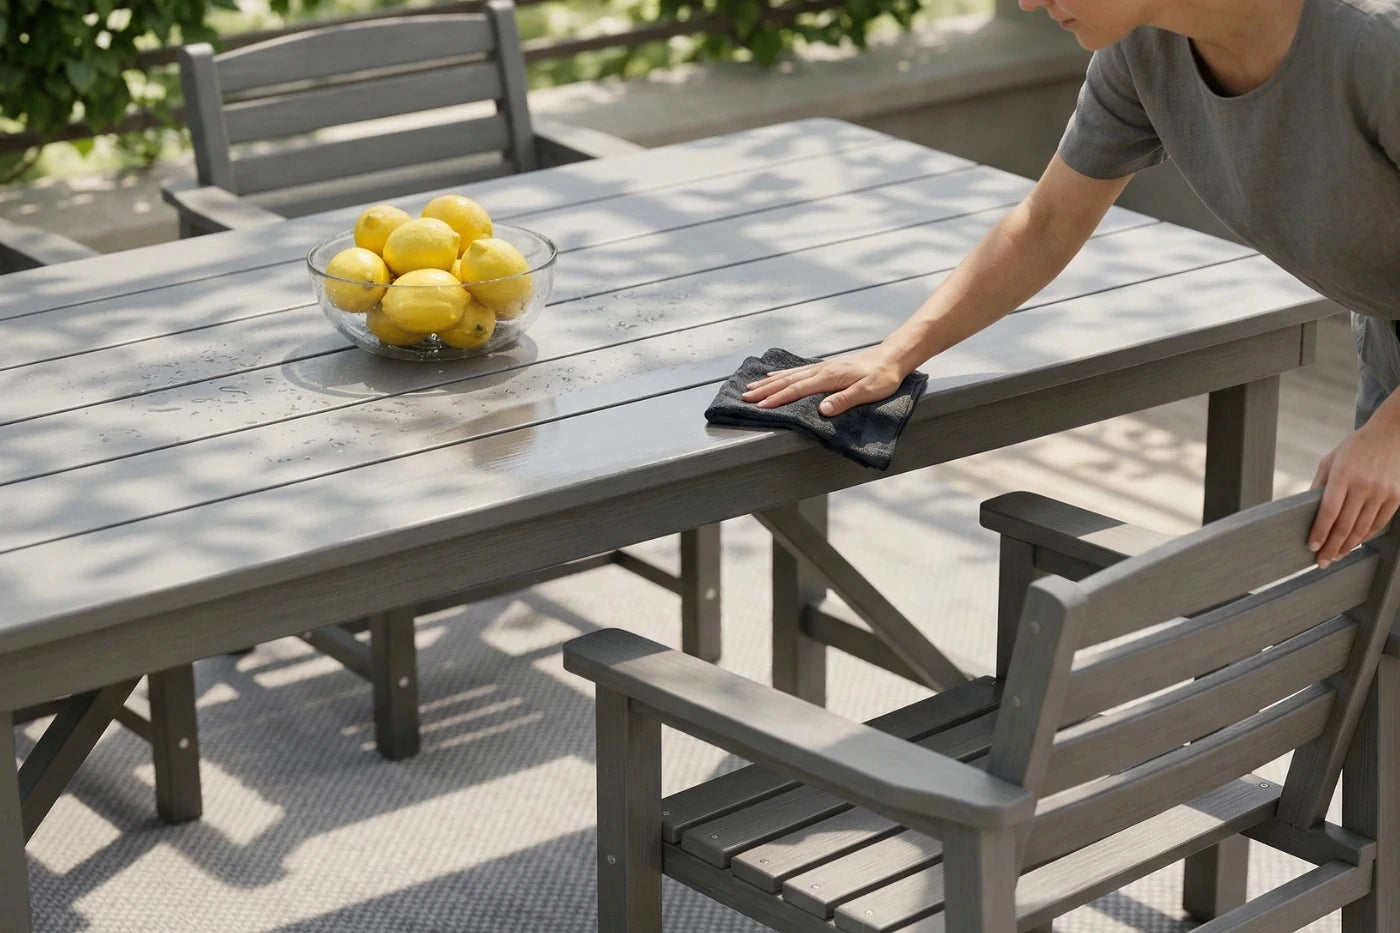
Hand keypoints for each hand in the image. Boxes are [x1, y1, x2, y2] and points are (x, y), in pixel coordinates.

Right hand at [741, 346, 908, 415]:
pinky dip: (782, 375)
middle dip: (765, 390)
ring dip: (769, 383)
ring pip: (789, 375)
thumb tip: (822, 410)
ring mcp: (822, 368)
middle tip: (745, 397)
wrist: (893, 357)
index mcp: (829, 377)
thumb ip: (845, 400)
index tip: (761, 407)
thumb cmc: (883, 376)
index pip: (797, 390)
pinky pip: (797, 371)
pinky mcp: (825, 368)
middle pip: (787, 381)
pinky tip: (774, 376)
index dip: (778, 399)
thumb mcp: (869, 391)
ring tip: (752, 388)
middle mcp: (821, 370)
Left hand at [1308, 419, 1399, 567]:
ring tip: (1336, 556)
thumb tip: (1307, 508)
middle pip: (1345, 525)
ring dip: (1348, 546)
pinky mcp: (1396, 497)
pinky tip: (1355, 543)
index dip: (1320, 532)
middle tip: (1322, 561)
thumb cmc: (1357, 446)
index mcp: (1343, 475)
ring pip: (1362, 528)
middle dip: (1332, 547)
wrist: (1393, 433)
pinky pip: (1379, 523)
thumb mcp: (1331, 460)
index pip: (1329, 512)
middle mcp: (1363, 485)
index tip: (1312, 547)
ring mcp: (1382, 492)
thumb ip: (1320, 484)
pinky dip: (1366, 536)